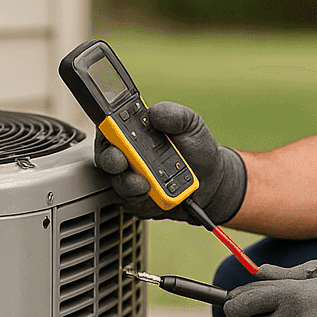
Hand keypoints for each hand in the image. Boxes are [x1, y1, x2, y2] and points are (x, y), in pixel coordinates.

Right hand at [95, 101, 247, 224]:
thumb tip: (156, 113)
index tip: (113, 129)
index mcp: (133, 131)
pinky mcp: (137, 200)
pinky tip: (155, 195)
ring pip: (117, 183)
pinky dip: (143, 200)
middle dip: (111, 159)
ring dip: (129, 183)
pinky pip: (132, 203)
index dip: (107, 127)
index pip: (110, 126)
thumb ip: (175, 114)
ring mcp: (130, 179)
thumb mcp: (191, 124)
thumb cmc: (196, 149)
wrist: (211, 179)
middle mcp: (127, 155)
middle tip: (122, 160)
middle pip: (106, 157)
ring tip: (145, 183)